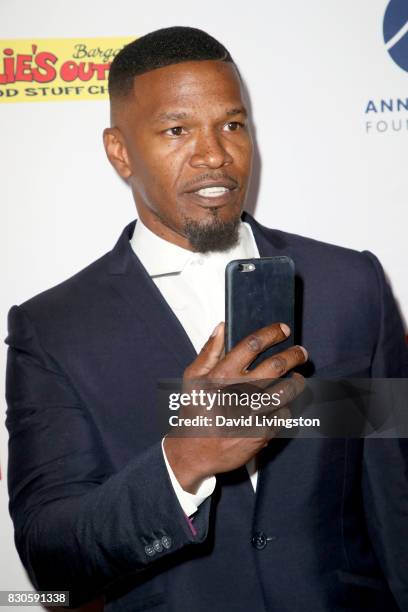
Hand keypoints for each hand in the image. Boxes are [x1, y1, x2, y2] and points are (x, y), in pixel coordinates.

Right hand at [163, 322, 306, 492]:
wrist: (194, 452)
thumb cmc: (194, 411)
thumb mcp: (193, 378)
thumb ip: (208, 351)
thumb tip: (222, 327)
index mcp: (221, 376)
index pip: (252, 345)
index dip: (271, 334)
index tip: (283, 330)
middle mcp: (238, 392)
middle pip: (276, 366)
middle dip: (294, 355)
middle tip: (301, 352)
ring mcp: (251, 414)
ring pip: (286, 390)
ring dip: (297, 381)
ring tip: (298, 378)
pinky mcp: (261, 433)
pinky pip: (283, 414)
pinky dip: (286, 407)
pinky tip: (282, 404)